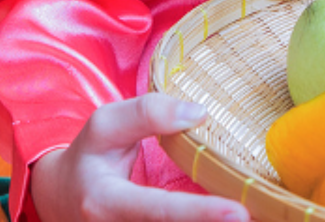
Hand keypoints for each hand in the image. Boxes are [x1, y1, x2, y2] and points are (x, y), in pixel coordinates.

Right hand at [30, 95, 248, 221]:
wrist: (63, 197)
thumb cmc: (91, 156)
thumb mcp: (105, 125)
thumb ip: (146, 114)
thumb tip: (199, 113)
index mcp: (106, 202)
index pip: (158, 209)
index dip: (199, 213)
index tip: (239, 212)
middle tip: (261, 217)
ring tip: (261, 217)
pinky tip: (231, 216)